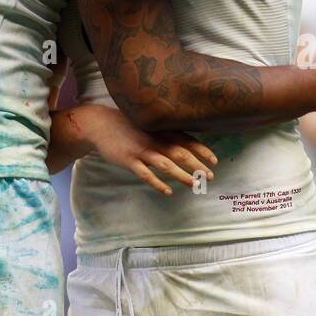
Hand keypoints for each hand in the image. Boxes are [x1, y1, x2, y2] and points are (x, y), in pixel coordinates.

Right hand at [73, 105, 216, 195]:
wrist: (100, 124)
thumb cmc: (129, 125)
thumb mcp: (149, 125)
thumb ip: (166, 133)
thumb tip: (186, 144)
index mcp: (161, 130)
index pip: (187, 140)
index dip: (202, 150)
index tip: (215, 161)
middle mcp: (155, 139)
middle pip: (180, 153)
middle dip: (197, 165)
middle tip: (210, 176)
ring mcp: (141, 150)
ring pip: (166, 164)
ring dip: (182, 176)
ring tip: (194, 185)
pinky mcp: (129, 160)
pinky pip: (145, 174)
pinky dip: (157, 183)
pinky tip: (168, 192)